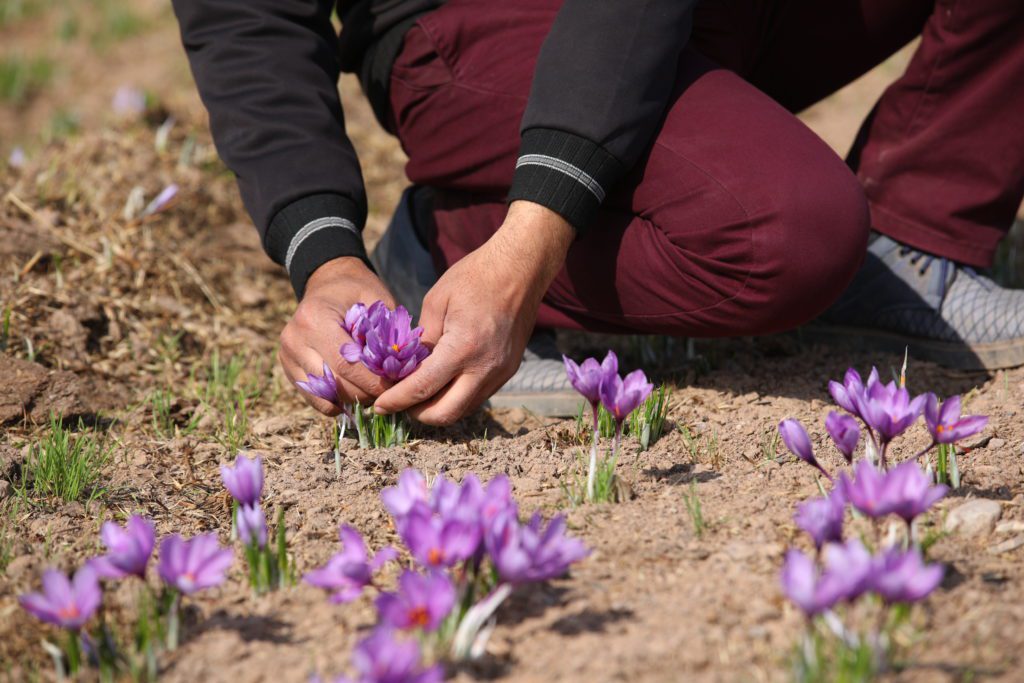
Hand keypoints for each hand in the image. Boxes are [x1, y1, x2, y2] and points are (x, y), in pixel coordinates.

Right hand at [278, 257, 396, 415]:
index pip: (346, 364)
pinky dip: (336, 400)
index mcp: (315, 319)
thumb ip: (387, 332)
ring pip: (324, 395)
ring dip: (352, 399)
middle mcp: (295, 339)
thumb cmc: (356, 291)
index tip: (395, 386)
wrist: (327, 282)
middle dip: (365, 393)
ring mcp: (287, 355)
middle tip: (389, 392)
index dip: (372, 381)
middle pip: (334, 383)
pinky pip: (314, 397)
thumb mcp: (376, 300)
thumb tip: (401, 369)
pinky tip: (355, 391)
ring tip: (372, 390)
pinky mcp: (288, 367)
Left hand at [373, 201, 573, 424]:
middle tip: (400, 403)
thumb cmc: (474, 277)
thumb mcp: (435, 302)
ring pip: (464, 409)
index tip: (379, 406)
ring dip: (439, 408)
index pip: (422, 388)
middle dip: (418, 414)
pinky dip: (457, 397)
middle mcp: (485, 368)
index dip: (397, 401)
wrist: (520, 270)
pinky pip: (478, 396)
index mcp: (462, 348)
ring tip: (419, 394)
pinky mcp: (508, 371)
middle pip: (446, 413)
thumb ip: (422, 341)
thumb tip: (408, 366)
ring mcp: (500, 373)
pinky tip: (443, 383)